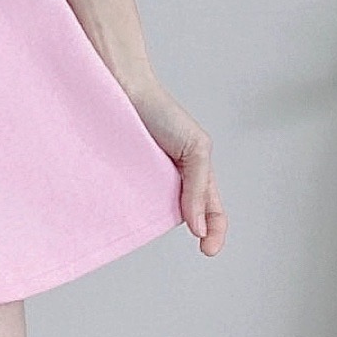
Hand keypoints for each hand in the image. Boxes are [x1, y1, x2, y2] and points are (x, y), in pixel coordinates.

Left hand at [119, 73, 226, 256]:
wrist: (124, 86)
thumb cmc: (160, 112)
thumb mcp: (195, 148)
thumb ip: (199, 187)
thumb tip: (198, 228)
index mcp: (196, 174)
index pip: (212, 211)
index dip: (215, 233)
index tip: (206, 249)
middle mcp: (172, 181)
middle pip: (185, 215)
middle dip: (185, 225)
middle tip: (178, 227)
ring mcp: (146, 181)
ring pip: (156, 214)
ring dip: (155, 220)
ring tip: (154, 213)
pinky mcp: (121, 178)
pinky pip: (128, 201)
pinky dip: (129, 211)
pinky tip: (128, 211)